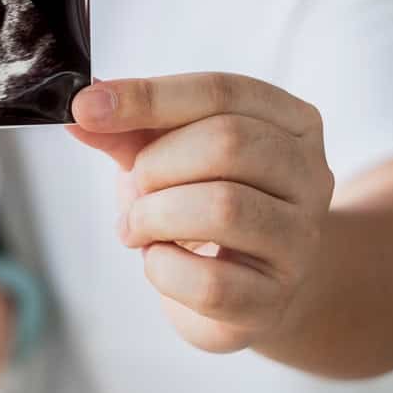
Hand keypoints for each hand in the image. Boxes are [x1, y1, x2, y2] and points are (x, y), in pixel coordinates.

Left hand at [69, 73, 333, 352]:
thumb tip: (82, 104)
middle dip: (156, 165)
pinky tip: (159, 260)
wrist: (243, 287)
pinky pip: (211, 282)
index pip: (221, 92)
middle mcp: (310, 175)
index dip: (147, 97)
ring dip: (154, 215)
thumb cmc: (201, 204)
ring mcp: (300, 241)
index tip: (85, 108)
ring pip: (224, 208)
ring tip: (137, 225)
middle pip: (228, 143)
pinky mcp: (275, 300)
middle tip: (134, 186)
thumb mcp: (164, 153)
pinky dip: (163, 269)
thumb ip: (126, 128)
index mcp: (290, 121)